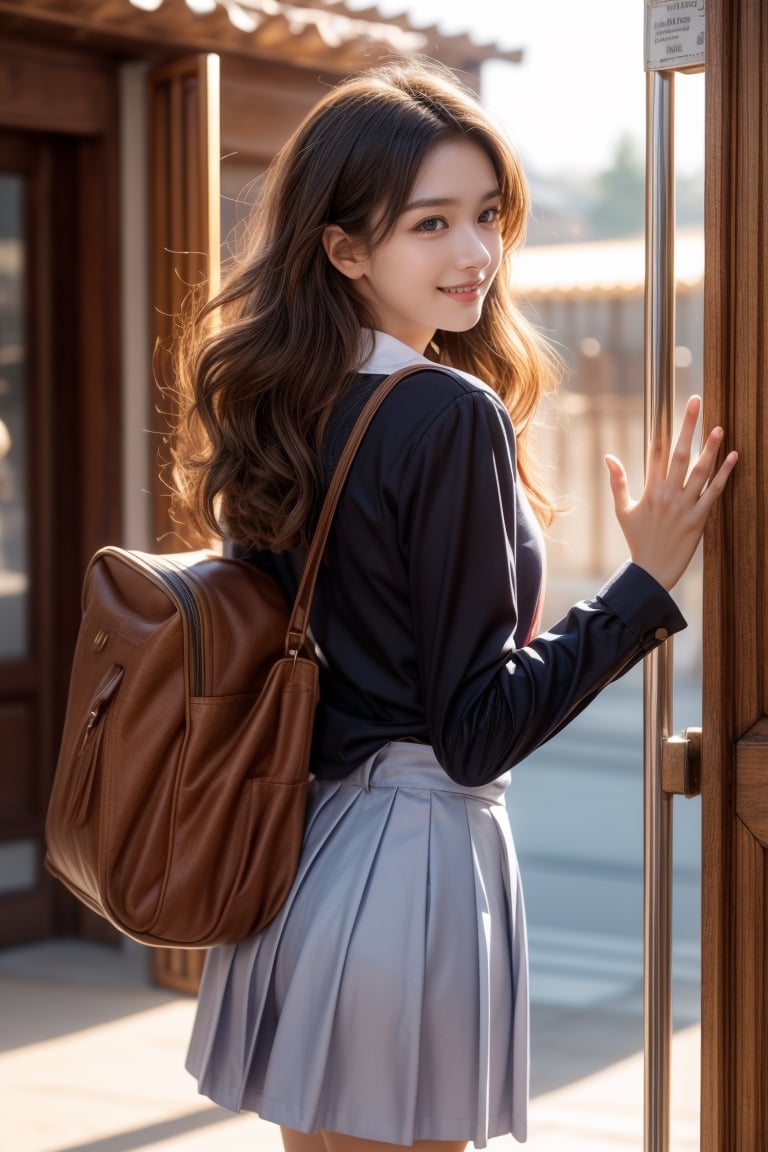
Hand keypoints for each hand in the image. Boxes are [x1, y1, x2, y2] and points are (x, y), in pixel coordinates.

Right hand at [604, 395, 737, 590]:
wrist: (650, 572)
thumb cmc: (637, 540)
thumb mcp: (622, 511)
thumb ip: (618, 482)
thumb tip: (609, 457)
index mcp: (649, 490)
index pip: (658, 451)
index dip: (667, 428)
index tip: (674, 407)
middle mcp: (667, 495)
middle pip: (679, 454)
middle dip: (688, 427)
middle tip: (697, 403)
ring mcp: (684, 507)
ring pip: (699, 471)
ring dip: (710, 448)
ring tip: (719, 428)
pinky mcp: (698, 519)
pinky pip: (714, 493)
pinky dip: (724, 475)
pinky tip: (733, 457)